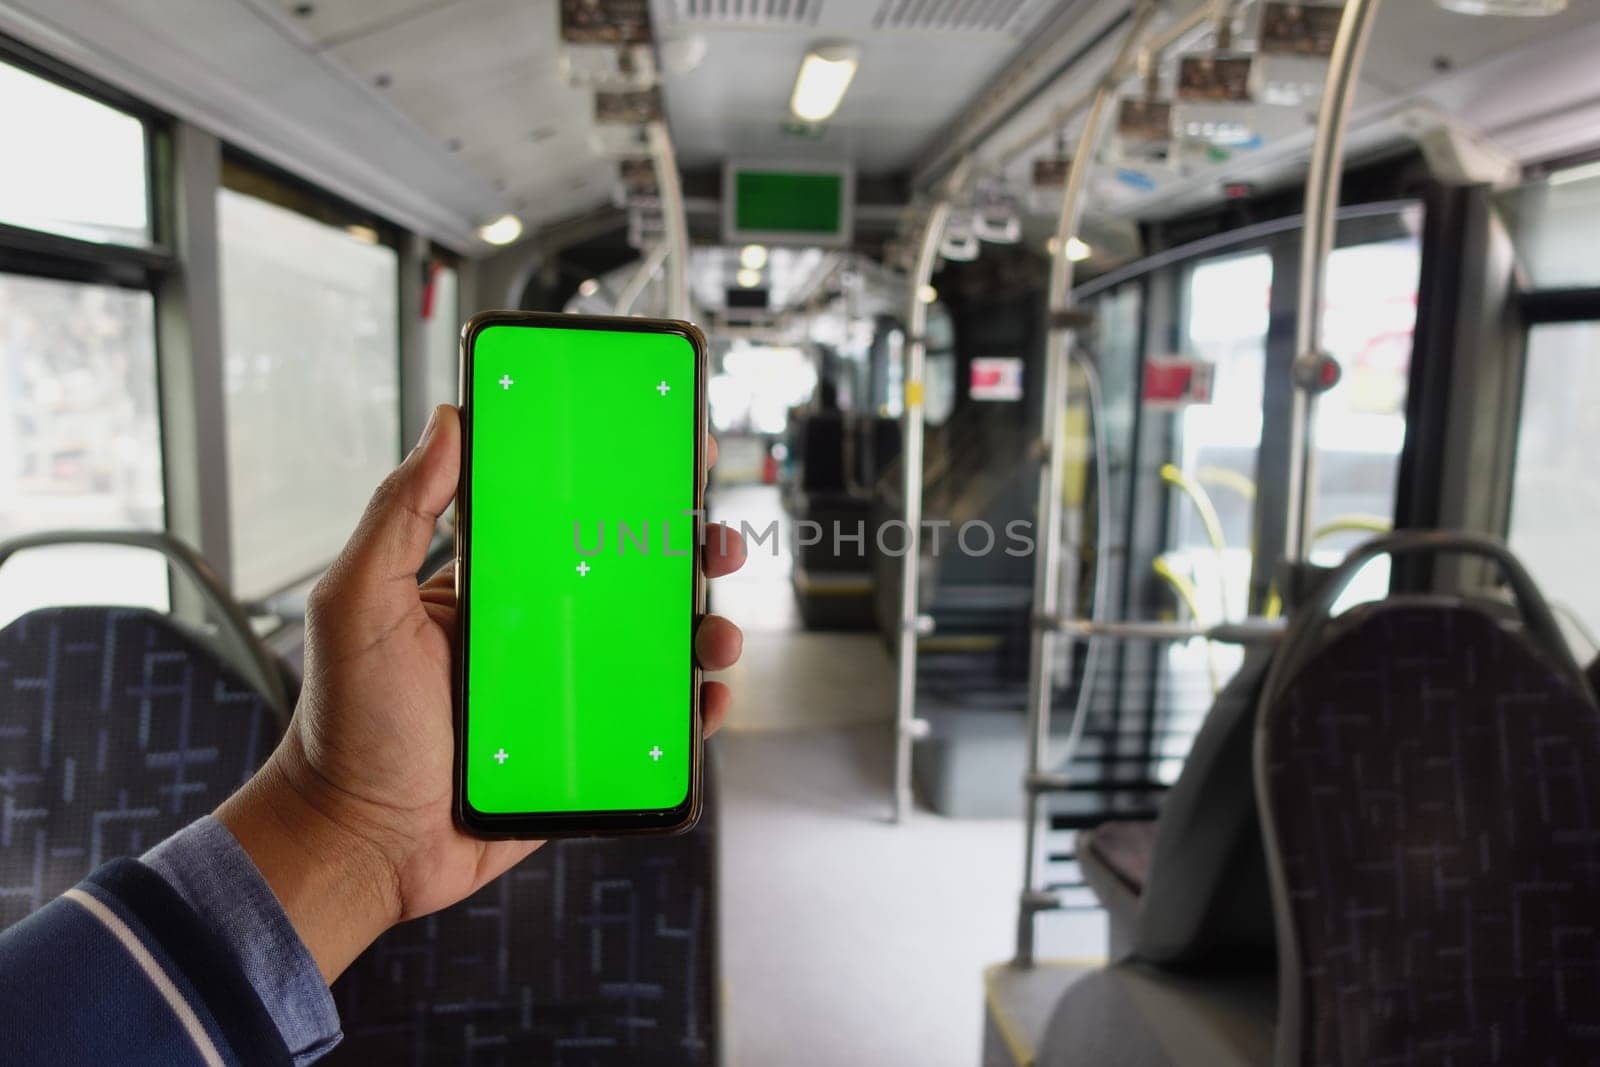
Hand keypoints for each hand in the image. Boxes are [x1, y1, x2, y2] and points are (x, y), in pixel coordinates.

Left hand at [217, 404, 745, 981]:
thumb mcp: (359, 602)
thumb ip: (399, 511)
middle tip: (716, 541)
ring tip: (718, 634)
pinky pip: (657, 727)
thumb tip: (448, 420)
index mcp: (494, 587)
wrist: (359, 843)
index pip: (570, 520)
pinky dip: (696, 711)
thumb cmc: (346, 723)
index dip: (624, 487)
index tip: (669, 453)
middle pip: (633, 580)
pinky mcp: (587, 755)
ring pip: (657, 651)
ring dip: (705, 631)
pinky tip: (709, 699)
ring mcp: (568, 694)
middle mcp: (539, 633)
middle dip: (687, 553)